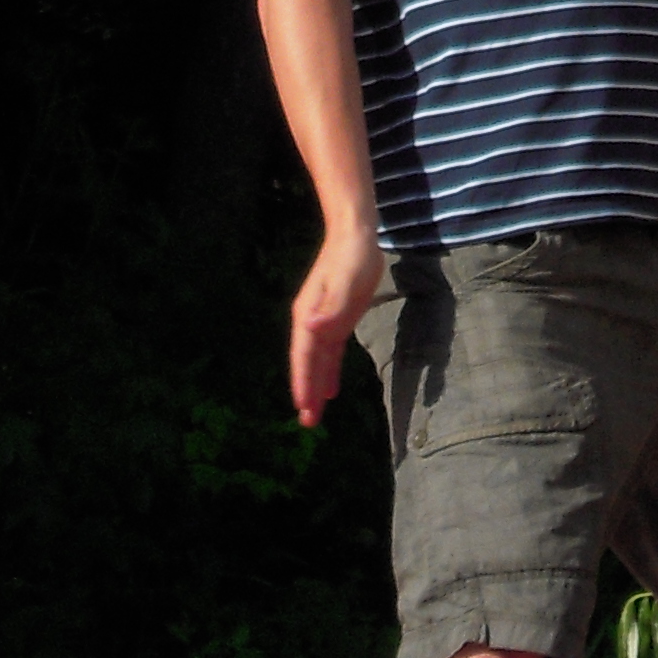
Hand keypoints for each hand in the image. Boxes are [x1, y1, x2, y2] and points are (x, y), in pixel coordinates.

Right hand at [287, 230, 386, 427]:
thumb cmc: (352, 257)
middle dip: (307, 392)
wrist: (355, 235)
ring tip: (314, 414)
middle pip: (308, 363)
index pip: (305, 355)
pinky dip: (329, 372)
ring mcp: (323, 322)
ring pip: (318, 362)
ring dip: (316, 387)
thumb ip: (330, 306)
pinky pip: (330, 353)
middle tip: (308, 422)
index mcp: (310, 315)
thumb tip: (310, 328)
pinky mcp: (337, 320)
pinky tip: (331, 390)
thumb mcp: (346, 281)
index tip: (302, 406)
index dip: (303, 381)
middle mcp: (312, 322)